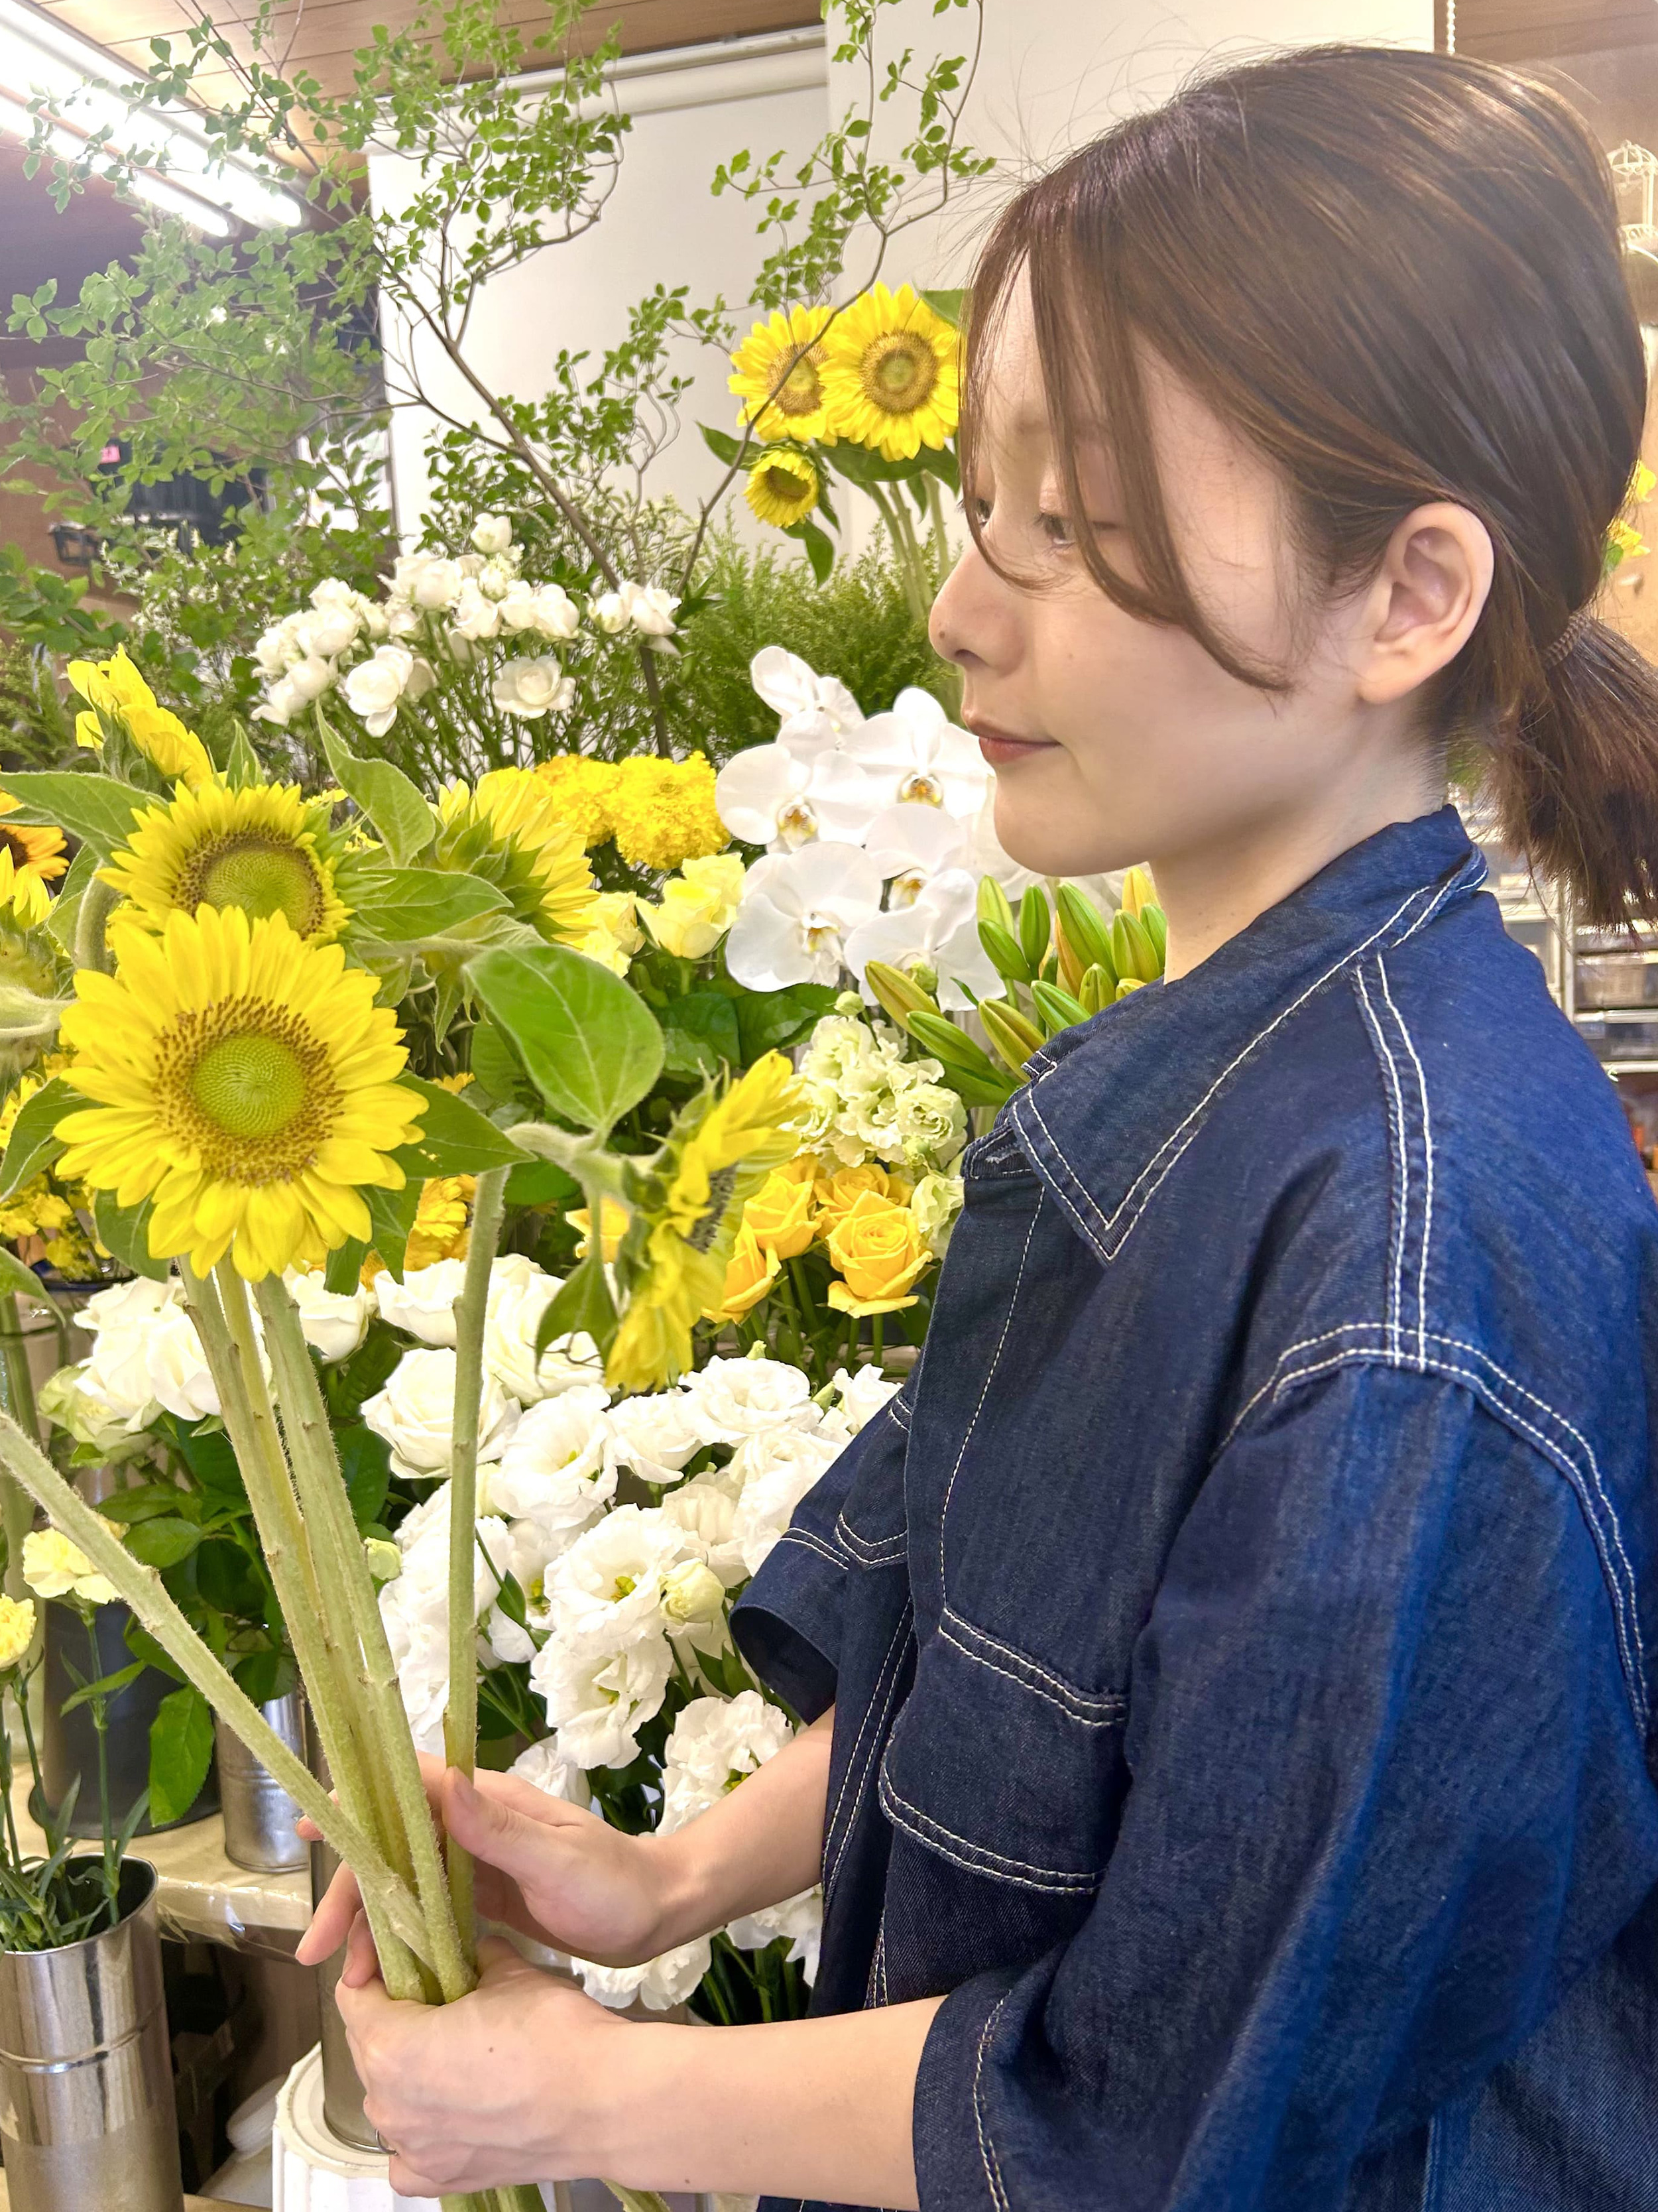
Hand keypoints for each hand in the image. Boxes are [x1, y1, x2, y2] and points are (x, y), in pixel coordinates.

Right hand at [296, 1758, 678, 1972]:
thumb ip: (501, 1829)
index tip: (313, 1832)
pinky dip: (399, 1937)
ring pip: (404, 1882)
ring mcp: (477, 1862)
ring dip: (370, 1922)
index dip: (358, 1806)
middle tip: (320, 1948)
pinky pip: (427, 1911)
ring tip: (347, 1975)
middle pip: (394, 1847)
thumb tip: (449, 1786)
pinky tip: (382, 1971)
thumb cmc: (615, 1883)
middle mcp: (475, 1825)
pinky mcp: (484, 1896)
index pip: (411, 1789)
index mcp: (489, 1802)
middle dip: (351, 1892)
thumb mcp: (560, 1859)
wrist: (657, 1913)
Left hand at [336, 1916, 630, 2198]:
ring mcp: (413, 2148)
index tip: (399, 1956)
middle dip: (394, 2016)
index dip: (374, 1967)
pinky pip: (408, 2154)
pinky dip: (421, 2132)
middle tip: (437, 1995)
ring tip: (455, 2050)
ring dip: (409, 2070)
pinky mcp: (441, 2177)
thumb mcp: (511, 1972)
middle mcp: (387, 2104)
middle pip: (366, 2045)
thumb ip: (476, 1959)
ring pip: (388, 2096)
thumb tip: (475, 1953)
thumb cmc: (554, 2033)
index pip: (353, 1994)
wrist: (603, 2101)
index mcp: (391, 2046)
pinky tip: (450, 2111)